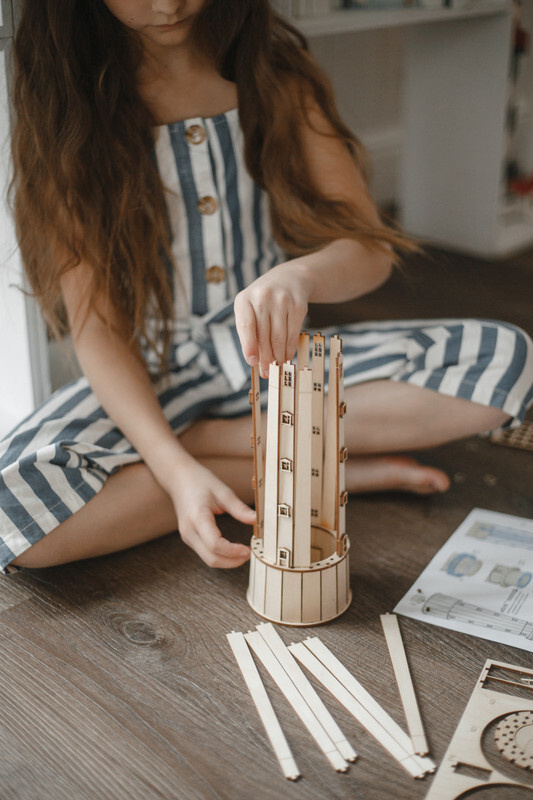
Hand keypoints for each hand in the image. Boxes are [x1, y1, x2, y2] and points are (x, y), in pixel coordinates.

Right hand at [168, 458, 254, 567]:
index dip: (233, 551)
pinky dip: (220, 556)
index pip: (215, 544)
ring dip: (227, 561)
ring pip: (208, 559)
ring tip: (244, 552)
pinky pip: (205, 553)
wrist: (178, 478)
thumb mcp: (222, 491)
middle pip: (211, 558)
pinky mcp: (189, 537)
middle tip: (249, 553)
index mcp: (197, 517)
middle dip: (232, 561)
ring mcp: (187, 536)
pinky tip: (232, 549)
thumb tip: (256, 520)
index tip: (249, 548)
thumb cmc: (198, 481)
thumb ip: (239, 508)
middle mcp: (189, 531)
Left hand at [234, 261, 308, 377]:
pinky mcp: (298, 305)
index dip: (248, 345)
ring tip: (276, 367)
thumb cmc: (263, 301)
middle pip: (264, 335)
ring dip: (278, 356)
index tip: (252, 362)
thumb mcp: (250, 309)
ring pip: (279, 337)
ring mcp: (282, 300)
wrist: (289, 278)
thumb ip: (249, 331)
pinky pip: (293, 333)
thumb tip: (256, 361)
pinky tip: (287, 356)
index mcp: (244, 299)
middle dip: (265, 357)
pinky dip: (289, 348)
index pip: (245, 325)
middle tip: (266, 372)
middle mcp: (262, 297)